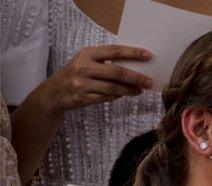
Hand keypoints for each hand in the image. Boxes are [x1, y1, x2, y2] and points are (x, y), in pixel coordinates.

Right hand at [33, 45, 153, 114]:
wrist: (53, 93)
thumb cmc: (76, 74)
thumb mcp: (86, 62)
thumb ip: (105, 62)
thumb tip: (135, 66)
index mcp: (86, 54)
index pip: (114, 51)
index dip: (132, 53)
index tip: (148, 55)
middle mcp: (83, 67)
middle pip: (116, 72)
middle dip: (136, 77)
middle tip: (149, 82)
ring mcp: (82, 84)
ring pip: (113, 87)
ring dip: (129, 90)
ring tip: (140, 90)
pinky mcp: (82, 98)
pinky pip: (106, 97)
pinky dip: (117, 96)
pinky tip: (124, 95)